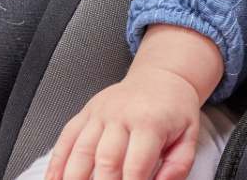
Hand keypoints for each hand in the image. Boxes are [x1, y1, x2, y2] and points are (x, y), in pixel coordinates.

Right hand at [45, 67, 200, 179]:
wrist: (161, 77)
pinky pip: (65, 139)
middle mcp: (121, 115)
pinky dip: (56, 164)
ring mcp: (99, 113)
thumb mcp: (189, 136)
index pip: (136, 166)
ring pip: (80, 151)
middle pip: (105, 160)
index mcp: (150, 122)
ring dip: (74, 178)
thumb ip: (177, 166)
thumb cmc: (174, 109)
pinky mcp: (85, 113)